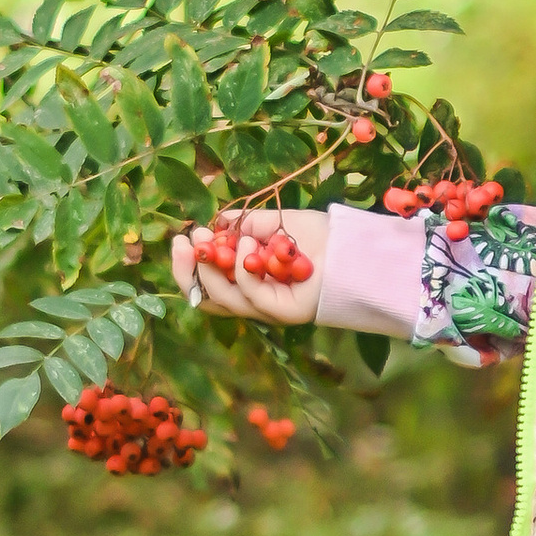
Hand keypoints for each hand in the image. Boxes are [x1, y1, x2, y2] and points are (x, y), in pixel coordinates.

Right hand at [168, 203, 328, 325]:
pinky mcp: (281, 313)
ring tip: (219, 238)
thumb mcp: (274, 223)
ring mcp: (266, 309)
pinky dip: (244, 269)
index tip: (183, 238)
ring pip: (223, 299)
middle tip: (183, 245)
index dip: (189, 265)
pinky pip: (251, 295)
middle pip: (206, 299)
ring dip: (214, 268)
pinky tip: (248, 244)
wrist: (351, 248)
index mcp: (248, 282)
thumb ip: (246, 224)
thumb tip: (218, 222)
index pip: (206, 284)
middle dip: (188, 272)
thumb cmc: (318, 238)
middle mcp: (253, 300)